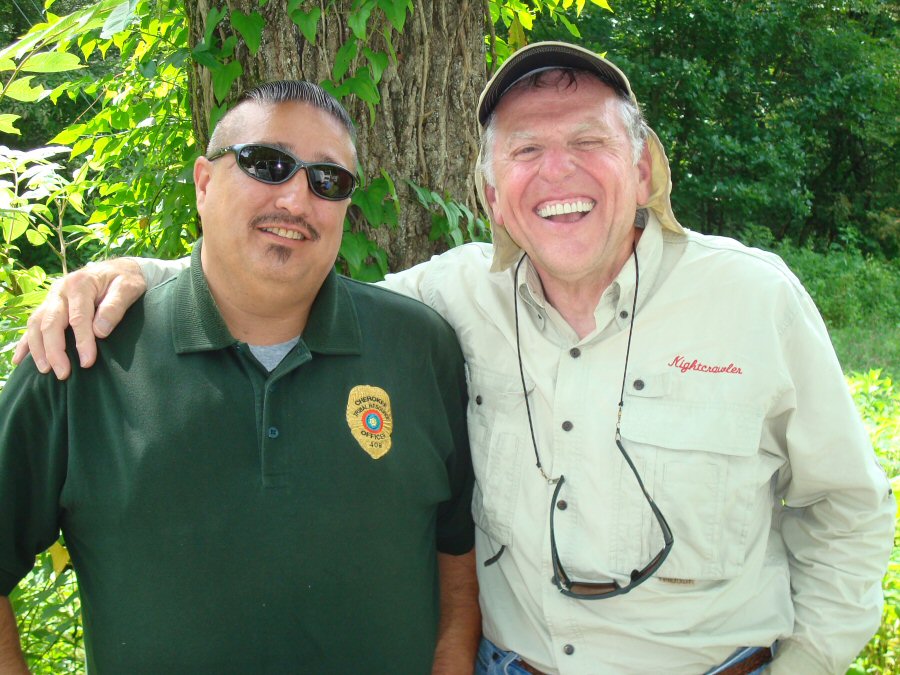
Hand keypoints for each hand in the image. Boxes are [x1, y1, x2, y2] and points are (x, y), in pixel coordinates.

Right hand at [12, 258, 146, 379]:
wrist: (119, 269)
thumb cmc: (126, 280)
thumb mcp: (129, 288)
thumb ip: (115, 307)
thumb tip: (100, 331)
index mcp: (80, 284)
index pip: (78, 318)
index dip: (82, 341)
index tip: (87, 362)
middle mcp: (60, 290)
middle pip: (51, 323)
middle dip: (55, 351)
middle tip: (63, 374)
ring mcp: (52, 298)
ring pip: (36, 325)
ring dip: (38, 349)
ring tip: (45, 370)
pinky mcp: (49, 306)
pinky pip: (33, 325)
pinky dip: (25, 343)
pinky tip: (20, 360)